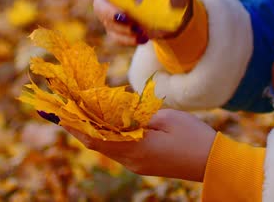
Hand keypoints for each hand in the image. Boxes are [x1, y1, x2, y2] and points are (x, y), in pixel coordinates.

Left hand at [65, 109, 216, 181]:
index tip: (60, 110)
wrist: (213, 162)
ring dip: (89, 131)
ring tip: (75, 114)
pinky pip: (116, 149)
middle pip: (95, 142)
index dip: (75, 122)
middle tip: (61, 110)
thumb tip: (116, 111)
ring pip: (105, 146)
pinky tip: (101, 125)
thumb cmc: (193, 136)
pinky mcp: (143, 163)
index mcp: (135, 148)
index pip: (95, 135)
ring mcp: (136, 164)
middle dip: (77, 126)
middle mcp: (131, 160)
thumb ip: (137, 115)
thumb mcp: (165, 117)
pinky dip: (104, 136)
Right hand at [93, 0, 190, 45]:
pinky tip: (144, 38)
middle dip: (113, 15)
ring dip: (126, 30)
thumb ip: (147, 2)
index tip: (129, 2)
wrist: (168, 5)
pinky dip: (130, 39)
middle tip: (128, 20)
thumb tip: (137, 19)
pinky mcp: (114, 29)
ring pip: (108, 24)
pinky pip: (116, 37)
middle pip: (100, 6)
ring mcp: (107, 13)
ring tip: (143, 31)